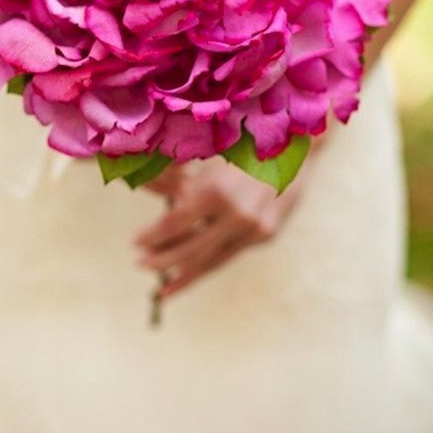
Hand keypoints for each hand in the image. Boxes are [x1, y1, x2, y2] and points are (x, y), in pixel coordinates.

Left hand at [132, 146, 317, 300]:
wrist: (297, 146)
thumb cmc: (244, 143)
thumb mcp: (207, 156)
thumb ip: (176, 178)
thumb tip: (138, 184)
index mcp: (217, 191)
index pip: (175, 223)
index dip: (152, 235)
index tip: (134, 242)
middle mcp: (237, 214)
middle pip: (190, 248)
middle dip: (162, 260)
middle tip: (140, 263)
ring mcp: (254, 228)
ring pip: (212, 260)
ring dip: (184, 275)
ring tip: (162, 289)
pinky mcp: (266, 235)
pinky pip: (229, 254)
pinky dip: (209, 267)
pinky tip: (192, 275)